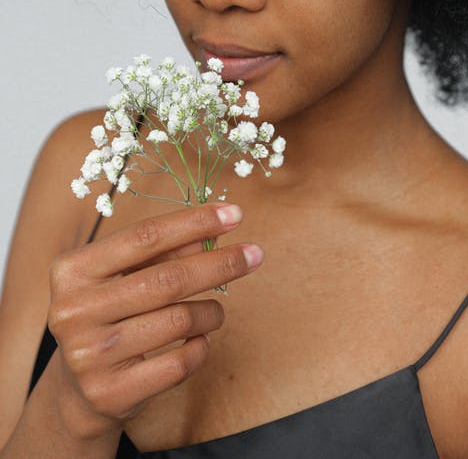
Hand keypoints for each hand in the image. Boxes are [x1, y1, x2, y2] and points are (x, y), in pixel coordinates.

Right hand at [46, 203, 261, 438]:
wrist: (78, 388)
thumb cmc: (109, 313)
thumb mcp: (124, 275)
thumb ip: (163, 252)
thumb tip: (213, 231)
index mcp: (72, 270)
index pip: (145, 237)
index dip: (194, 223)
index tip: (235, 214)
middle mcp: (74, 311)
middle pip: (168, 279)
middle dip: (220, 263)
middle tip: (255, 254)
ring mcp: (89, 355)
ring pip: (179, 321)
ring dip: (211, 312)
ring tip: (216, 311)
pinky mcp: (110, 393)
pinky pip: (179, 363)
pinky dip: (201, 348)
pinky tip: (200, 341)